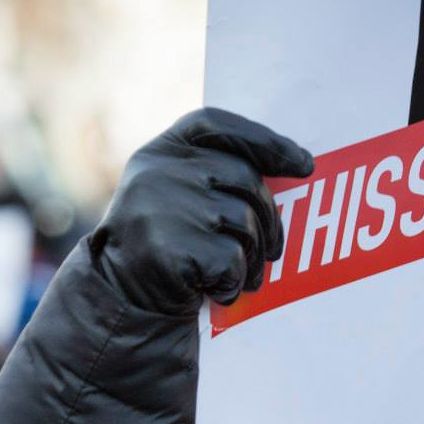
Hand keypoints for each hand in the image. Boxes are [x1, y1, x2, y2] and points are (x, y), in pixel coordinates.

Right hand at [92, 107, 313, 317]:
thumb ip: (211, 175)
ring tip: (240, 275)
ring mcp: (164, 208)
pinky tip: (217, 290)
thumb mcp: (171, 195)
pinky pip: (232, 262)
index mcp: (159, 151)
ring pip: (245, 223)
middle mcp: (158, 172)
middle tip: (272, 249)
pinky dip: (234, 283)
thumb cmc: (162, 244)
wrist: (119, 298)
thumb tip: (293, 167)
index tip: (304, 164)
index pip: (217, 124)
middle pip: (245, 179)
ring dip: (252, 258)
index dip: (265, 140)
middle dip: (269, 219)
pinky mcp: (173, 249)